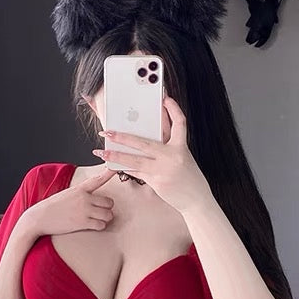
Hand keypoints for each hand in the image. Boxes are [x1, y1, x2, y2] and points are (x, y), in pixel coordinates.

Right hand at [27, 166, 117, 237]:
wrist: (39, 217)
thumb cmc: (52, 207)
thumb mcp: (67, 194)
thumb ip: (81, 193)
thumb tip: (90, 195)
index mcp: (80, 189)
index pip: (98, 180)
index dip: (109, 173)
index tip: (116, 167)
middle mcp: (84, 199)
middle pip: (109, 202)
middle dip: (107, 208)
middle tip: (101, 211)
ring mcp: (84, 211)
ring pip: (108, 215)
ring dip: (105, 218)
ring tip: (97, 219)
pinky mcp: (83, 223)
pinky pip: (101, 225)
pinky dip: (100, 226)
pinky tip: (93, 225)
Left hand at [93, 96, 212, 213]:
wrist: (197, 200)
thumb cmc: (189, 179)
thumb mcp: (184, 158)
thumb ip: (169, 147)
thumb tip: (149, 137)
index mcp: (181, 147)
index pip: (179, 123)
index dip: (173, 109)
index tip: (165, 98)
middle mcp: (172, 156)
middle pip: (144, 142)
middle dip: (123, 136)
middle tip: (108, 130)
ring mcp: (163, 170)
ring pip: (135, 160)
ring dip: (116, 155)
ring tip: (102, 152)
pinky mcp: (157, 181)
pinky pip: (137, 172)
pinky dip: (125, 168)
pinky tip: (114, 165)